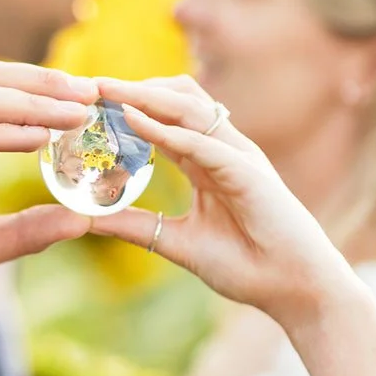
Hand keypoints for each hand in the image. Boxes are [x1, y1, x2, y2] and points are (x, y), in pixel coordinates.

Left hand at [83, 76, 357, 331]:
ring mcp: (238, 157)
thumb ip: (136, 225)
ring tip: (101, 90)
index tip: (81, 103)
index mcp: (208, 163)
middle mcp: (224, 150)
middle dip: (130, 88)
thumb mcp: (177, 242)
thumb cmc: (248, 266)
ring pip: (188, 107)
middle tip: (83, 86)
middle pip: (174, 99)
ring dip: (143, 96)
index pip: (162, 120)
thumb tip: (87, 219)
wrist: (294, 288)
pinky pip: (201, 142)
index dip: (124, 107)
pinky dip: (165, 128)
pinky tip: (131, 120)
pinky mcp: (248, 173)